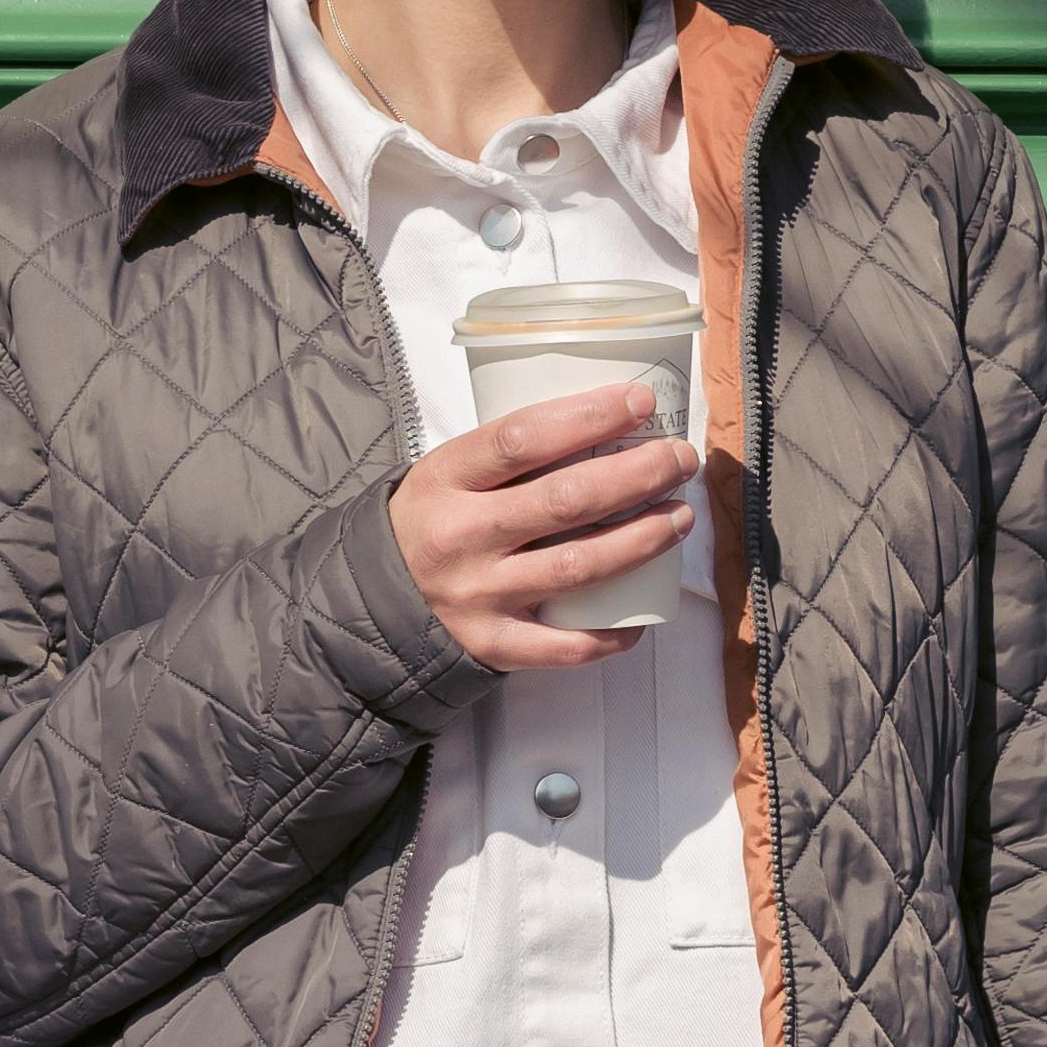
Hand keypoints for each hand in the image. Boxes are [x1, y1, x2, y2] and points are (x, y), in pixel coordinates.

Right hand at [389, 386, 696, 671]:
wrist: (367, 600)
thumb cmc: (429, 522)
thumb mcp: (445, 473)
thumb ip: (508, 456)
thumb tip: (608, 426)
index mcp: (445, 479)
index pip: (523, 438)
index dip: (589, 416)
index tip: (640, 400)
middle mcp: (462, 537)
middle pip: (566, 500)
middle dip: (638, 475)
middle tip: (679, 459)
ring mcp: (478, 595)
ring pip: (579, 566)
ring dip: (643, 539)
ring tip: (680, 517)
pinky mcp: (493, 645)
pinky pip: (566, 645)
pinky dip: (613, 631)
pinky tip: (644, 613)